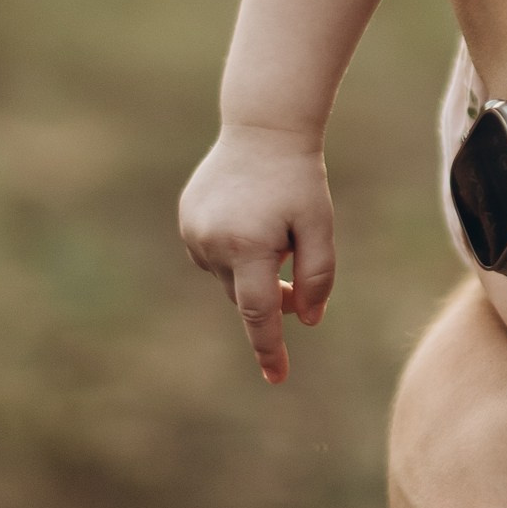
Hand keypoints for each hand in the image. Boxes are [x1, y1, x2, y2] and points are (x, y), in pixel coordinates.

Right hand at [179, 124, 334, 383]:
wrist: (263, 129)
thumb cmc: (299, 180)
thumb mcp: (320, 226)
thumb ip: (317, 276)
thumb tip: (306, 320)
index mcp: (248, 246)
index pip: (259, 313)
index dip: (269, 348)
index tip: (277, 378)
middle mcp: (212, 243)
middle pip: (246, 294)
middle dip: (272, 291)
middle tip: (296, 255)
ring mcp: (193, 232)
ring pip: (229, 276)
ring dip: (252, 265)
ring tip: (270, 221)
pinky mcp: (186, 221)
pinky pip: (214, 254)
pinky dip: (235, 250)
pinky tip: (249, 216)